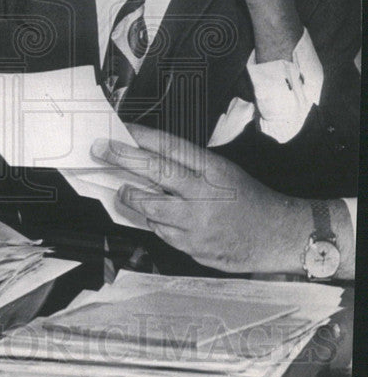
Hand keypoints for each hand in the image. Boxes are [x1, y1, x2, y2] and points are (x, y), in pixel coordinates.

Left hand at [91, 124, 354, 276]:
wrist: (276, 235)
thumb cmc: (248, 199)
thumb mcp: (224, 171)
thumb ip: (189, 166)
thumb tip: (148, 156)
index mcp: (214, 170)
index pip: (171, 148)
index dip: (142, 137)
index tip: (121, 129)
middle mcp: (203, 195)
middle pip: (154, 172)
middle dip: (122, 158)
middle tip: (101, 149)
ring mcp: (197, 224)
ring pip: (150, 207)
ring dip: (132, 196)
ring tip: (123, 189)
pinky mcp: (193, 248)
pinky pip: (161, 232)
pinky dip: (154, 221)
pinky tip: (154, 215)